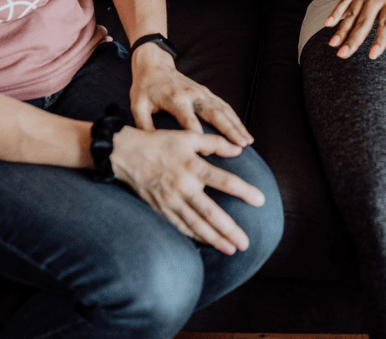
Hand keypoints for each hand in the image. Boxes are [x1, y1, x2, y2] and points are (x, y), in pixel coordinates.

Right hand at [111, 126, 264, 253]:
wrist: (125, 154)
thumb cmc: (160, 142)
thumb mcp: (188, 136)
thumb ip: (215, 143)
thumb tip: (238, 149)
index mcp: (193, 166)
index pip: (224, 181)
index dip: (244, 191)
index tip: (260, 200)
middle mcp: (183, 186)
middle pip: (211, 212)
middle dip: (230, 229)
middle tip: (246, 243)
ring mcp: (171, 200)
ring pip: (196, 224)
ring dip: (215, 239)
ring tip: (231, 249)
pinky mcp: (161, 209)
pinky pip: (180, 226)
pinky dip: (195, 236)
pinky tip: (208, 243)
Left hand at [130, 43, 252, 146]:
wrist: (154, 64)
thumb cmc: (145, 88)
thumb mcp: (138, 106)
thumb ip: (144, 125)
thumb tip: (153, 147)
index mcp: (175, 98)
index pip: (188, 119)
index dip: (197, 134)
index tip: (208, 151)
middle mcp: (192, 94)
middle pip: (214, 113)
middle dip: (229, 129)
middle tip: (241, 145)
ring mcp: (202, 92)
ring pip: (223, 109)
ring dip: (237, 125)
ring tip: (248, 141)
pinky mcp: (206, 93)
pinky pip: (224, 106)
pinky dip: (235, 118)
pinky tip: (243, 130)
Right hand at [326, 0, 385, 58]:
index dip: (380, 41)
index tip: (372, 56)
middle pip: (363, 23)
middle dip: (353, 40)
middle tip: (343, 56)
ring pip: (351, 15)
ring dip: (341, 31)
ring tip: (333, 46)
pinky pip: (343, 2)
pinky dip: (335, 13)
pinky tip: (328, 24)